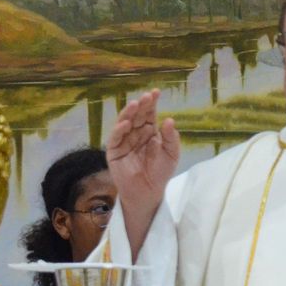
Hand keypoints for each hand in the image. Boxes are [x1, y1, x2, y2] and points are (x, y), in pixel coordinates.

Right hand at [106, 90, 178, 251]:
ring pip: (124, 123)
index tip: (156, 92)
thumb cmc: (160, 172)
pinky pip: (115, 139)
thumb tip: (169, 120)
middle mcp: (135, 133)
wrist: (149, 193)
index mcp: (149, 131)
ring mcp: (123, 142)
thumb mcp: (171, 154)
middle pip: (137, 116)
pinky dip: (119, 130)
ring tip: (135, 104)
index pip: (149, 114)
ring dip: (128, 113)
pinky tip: (126, 123)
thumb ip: (171, 138)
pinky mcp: (114, 152)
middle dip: (141, 106)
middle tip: (146, 97)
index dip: (151, 103)